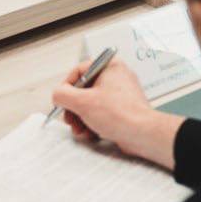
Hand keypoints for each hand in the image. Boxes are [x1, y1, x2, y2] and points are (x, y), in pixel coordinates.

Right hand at [52, 60, 181, 168]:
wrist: (143, 134)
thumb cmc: (120, 114)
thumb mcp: (82, 102)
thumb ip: (63, 95)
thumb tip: (58, 95)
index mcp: (109, 67)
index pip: (79, 71)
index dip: (66, 87)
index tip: (61, 100)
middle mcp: (116, 77)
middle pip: (84, 90)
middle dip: (74, 108)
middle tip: (70, 120)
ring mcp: (121, 94)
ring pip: (92, 104)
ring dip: (82, 118)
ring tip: (81, 130)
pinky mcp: (123, 109)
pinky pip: (102, 113)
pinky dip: (93, 123)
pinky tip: (91, 133)